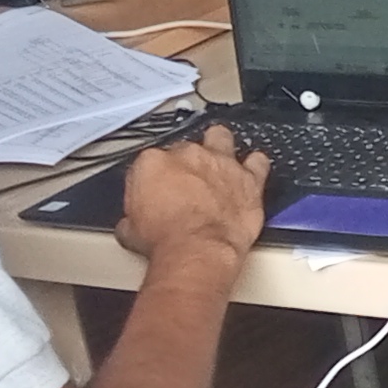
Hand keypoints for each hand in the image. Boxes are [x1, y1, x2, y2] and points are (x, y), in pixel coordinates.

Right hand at [115, 121, 268, 265]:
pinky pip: (258, 162)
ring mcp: (220, 164)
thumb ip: (132, 217)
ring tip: (219, 156)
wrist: (196, 250)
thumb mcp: (130, 231)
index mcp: (153, 163)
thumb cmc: (166, 241)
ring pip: (221, 137)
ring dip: (219, 145)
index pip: (152, 160)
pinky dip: (256, 165)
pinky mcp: (248, 179)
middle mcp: (188, 156)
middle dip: (187, 162)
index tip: (159, 190)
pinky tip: (253, 169)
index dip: (157, 177)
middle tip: (189, 179)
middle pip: (187, 148)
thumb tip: (129, 225)